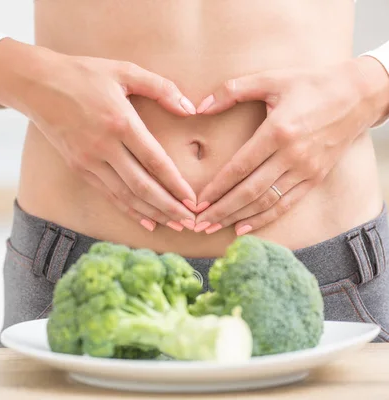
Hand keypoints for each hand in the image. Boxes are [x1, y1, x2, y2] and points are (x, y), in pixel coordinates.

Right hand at [0, 39, 197, 231]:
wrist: (37, 84)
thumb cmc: (83, 74)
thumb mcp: (124, 71)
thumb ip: (161, 87)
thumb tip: (190, 108)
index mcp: (120, 122)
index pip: (155, 161)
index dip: (176, 184)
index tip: (193, 200)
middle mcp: (104, 147)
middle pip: (142, 186)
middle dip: (169, 207)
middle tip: (191, 222)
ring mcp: (89, 160)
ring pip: (125, 196)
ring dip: (152, 213)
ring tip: (174, 226)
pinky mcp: (78, 167)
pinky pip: (108, 194)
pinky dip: (129, 210)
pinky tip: (146, 221)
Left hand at [193, 56, 388, 235]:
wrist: (359, 94)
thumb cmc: (311, 84)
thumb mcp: (271, 79)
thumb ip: (232, 90)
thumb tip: (199, 106)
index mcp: (278, 131)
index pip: (240, 167)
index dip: (217, 187)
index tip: (197, 201)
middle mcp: (292, 155)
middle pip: (250, 191)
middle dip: (221, 209)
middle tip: (198, 222)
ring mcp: (306, 169)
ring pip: (266, 201)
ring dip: (238, 217)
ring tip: (213, 227)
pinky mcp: (316, 177)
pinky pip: (287, 204)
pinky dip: (264, 218)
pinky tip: (243, 228)